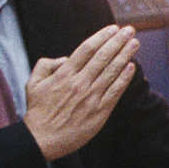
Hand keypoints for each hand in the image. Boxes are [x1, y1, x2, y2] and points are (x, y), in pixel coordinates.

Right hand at [24, 24, 138, 160]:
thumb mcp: (33, 82)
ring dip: (125, 55)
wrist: (42, 139)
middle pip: (102, 57)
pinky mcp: (99, 112)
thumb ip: (46, 65)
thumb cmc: (38, 111)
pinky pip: (115, 92)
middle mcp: (79, 83)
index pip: (86, 49)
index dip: (102, 37)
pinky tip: (131, 67)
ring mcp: (90, 97)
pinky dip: (124, 78)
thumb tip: (66, 59)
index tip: (113, 29)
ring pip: (111, 72)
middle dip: (118, 41)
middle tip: (130, 30)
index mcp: (64, 74)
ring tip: (135, 43)